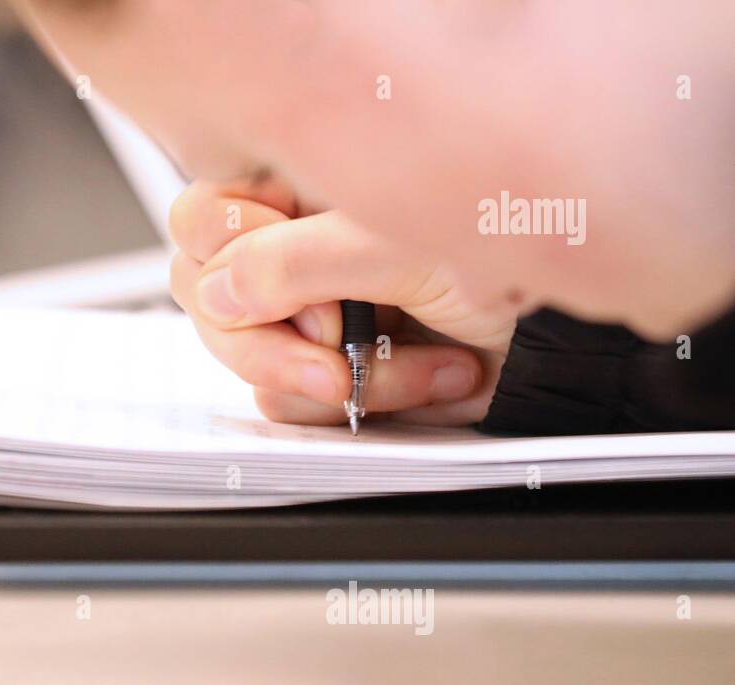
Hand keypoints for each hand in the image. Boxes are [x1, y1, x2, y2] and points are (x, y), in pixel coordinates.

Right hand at [168, 178, 516, 426]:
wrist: (568, 339)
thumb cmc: (507, 262)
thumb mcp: (395, 247)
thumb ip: (292, 262)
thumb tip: (215, 292)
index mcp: (299, 193)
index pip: (202, 222)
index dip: (237, 261)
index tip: (308, 286)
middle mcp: (294, 250)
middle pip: (208, 299)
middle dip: (274, 339)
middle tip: (340, 341)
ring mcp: (310, 314)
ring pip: (247, 359)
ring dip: (342, 372)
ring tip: (417, 357)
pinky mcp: (332, 369)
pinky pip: (294, 404)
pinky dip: (372, 397)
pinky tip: (428, 374)